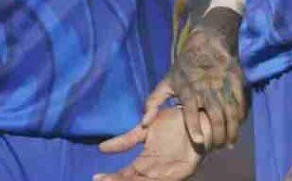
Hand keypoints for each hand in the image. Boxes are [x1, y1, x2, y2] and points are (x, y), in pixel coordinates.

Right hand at [94, 108, 208, 180]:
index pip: (126, 174)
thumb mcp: (143, 131)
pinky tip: (138, 180)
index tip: (95, 178)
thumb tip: (101, 148)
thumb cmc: (173, 122)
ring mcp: (167, 173)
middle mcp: (155, 171)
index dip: (112, 177)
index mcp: (146, 162)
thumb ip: (125, 140)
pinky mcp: (180, 173)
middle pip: (133, 180)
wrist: (197, 117)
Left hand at [143, 19, 245, 150]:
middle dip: (218, 135)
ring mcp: (224, 87)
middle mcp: (207, 90)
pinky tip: (238, 126)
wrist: (207, 44)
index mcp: (188, 91)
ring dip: (232, 131)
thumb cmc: (184, 67)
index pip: (191, 112)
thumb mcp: (166, 82)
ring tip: (229, 143)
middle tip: (218, 148)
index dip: (195, 128)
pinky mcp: (236, 83)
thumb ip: (153, 103)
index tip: (199, 143)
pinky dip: (241, 118)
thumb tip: (144, 123)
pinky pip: (241, 105)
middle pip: (215, 117)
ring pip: (231, 114)